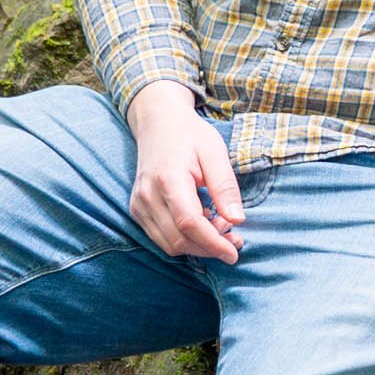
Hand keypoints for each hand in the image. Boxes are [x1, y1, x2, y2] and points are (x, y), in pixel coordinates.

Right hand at [126, 81, 243, 262]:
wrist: (158, 122)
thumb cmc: (189, 135)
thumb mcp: (215, 152)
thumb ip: (225, 187)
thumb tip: (237, 220)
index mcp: (168, 178)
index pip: (189, 223)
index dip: (213, 243)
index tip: (235, 252)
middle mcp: (147, 195)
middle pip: (179, 240)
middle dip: (209, 247)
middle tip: (234, 238)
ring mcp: (138, 204)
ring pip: (169, 245)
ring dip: (198, 246)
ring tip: (219, 228)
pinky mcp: (137, 210)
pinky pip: (161, 238)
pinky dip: (184, 239)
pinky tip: (201, 223)